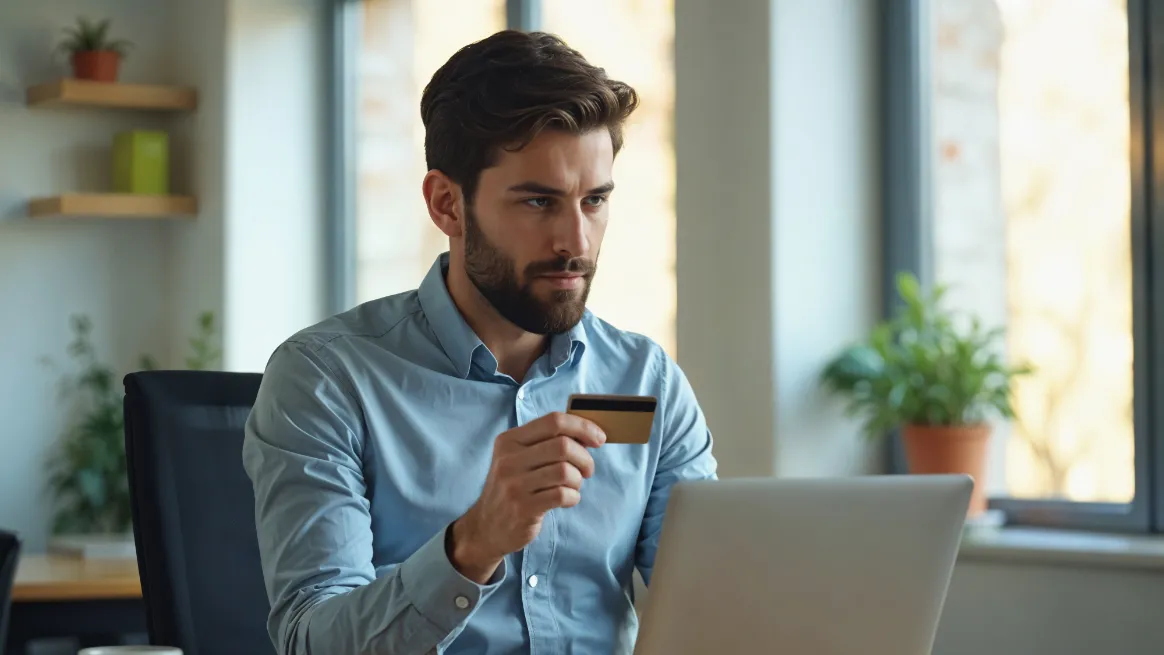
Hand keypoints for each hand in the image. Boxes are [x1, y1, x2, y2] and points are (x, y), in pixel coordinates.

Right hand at [448, 412, 605, 582]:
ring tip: (573, 486)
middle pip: (563, 446)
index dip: (582, 427)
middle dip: (585, 458)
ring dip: (578, 480)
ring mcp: (514, 484)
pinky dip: (573, 497)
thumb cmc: (513, 487)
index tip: (599, 438)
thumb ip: (547, 443)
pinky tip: (567, 499)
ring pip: (565, 471)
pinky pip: (562, 495)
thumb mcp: (519, 459)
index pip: (553, 422)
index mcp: (509, 440)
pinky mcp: (523, 508)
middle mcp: (509, 459)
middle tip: (587, 470)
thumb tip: (588, 434)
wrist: (487, 526)